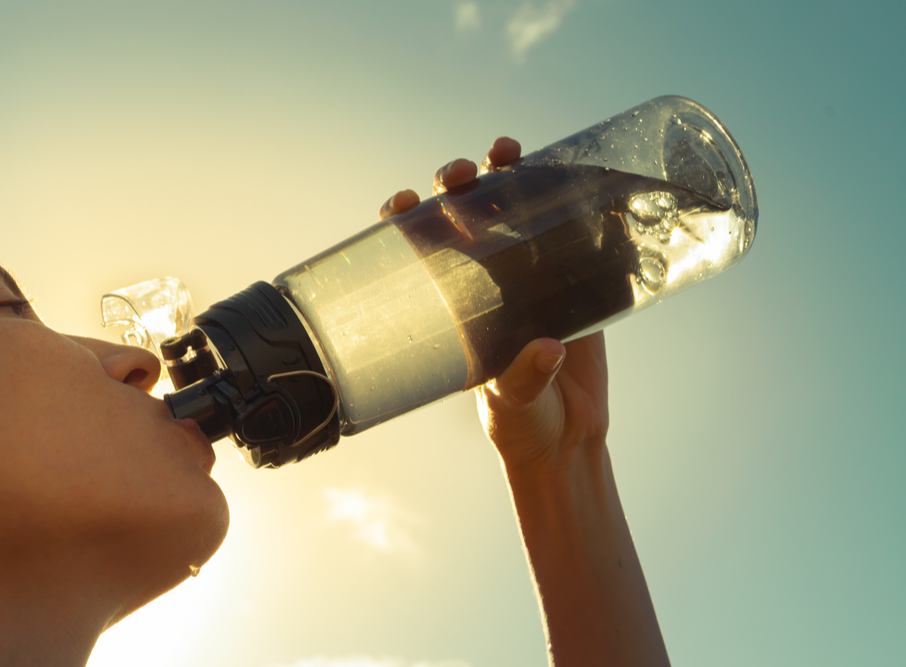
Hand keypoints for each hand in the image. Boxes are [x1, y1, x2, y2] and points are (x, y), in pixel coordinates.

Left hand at [378, 136, 608, 474]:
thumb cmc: (522, 425)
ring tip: (507, 154)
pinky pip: (572, 234)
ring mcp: (532, 278)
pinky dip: (572, 203)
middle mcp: (488, 283)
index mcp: (456, 307)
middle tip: (463, 175)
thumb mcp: (513, 404)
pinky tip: (573, 175)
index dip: (406, 221)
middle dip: (458, 186)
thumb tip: (547, 349)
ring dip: (509, 178)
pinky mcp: (576, 283)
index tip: (402, 204)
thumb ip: (524, 378)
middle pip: (466, 218)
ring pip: (515, 213)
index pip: (421, 252)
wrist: (569, 441)